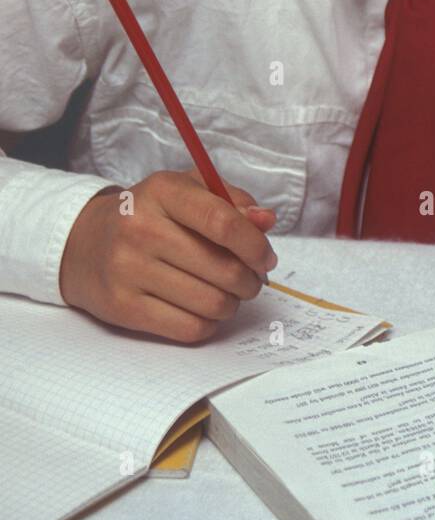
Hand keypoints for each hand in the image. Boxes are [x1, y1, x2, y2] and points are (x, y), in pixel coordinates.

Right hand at [59, 166, 278, 342]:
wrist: (83, 244)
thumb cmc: (149, 216)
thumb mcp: (186, 191)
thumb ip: (232, 202)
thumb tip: (266, 221)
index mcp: (163, 192)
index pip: (223, 223)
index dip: (255, 246)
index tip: (266, 258)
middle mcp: (142, 229)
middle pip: (224, 269)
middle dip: (250, 280)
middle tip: (250, 279)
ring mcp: (129, 270)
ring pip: (212, 303)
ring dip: (232, 303)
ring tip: (227, 293)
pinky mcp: (123, 307)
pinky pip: (189, 328)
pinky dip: (209, 323)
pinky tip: (204, 308)